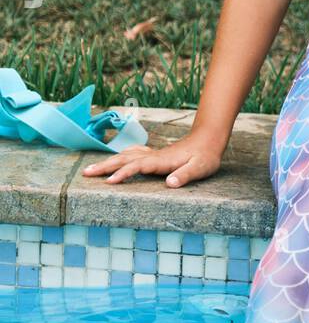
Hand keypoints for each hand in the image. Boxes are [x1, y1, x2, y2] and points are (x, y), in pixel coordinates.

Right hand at [81, 126, 226, 186]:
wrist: (209, 139)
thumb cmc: (205, 156)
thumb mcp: (199, 168)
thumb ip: (185, 175)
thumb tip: (170, 183)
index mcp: (161, 161)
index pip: (136, 167)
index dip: (122, 173)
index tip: (109, 182)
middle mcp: (153, 156)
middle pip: (123, 159)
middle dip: (104, 166)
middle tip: (85, 173)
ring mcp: (153, 154)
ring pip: (125, 156)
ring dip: (108, 162)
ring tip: (91, 169)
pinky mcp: (156, 155)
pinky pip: (133, 154)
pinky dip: (122, 156)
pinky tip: (118, 157)